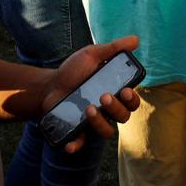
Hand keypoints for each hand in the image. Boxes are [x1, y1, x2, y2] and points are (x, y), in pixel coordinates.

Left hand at [40, 37, 143, 152]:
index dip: (133, 99)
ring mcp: (93, 122)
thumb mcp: (91, 55)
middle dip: (117, 108)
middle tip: (104, 96)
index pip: (132, 101)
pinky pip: (81, 143)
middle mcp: (107, 110)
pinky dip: (76, 145)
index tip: (126, 91)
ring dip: (101, 122)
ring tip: (89, 108)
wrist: (49, 85)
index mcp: (114, 92)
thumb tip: (135, 40)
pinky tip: (70, 143)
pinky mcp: (77, 131)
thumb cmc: (73, 70)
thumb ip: (113, 48)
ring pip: (108, 131)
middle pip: (124, 116)